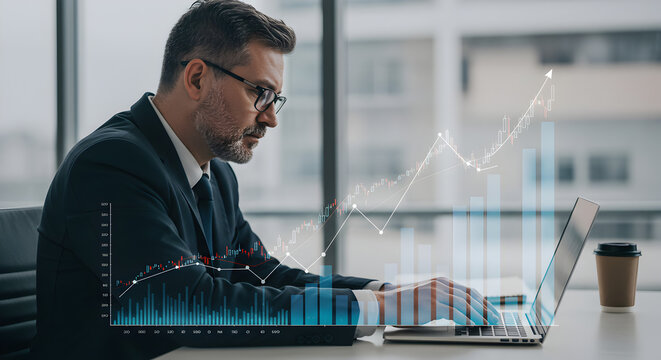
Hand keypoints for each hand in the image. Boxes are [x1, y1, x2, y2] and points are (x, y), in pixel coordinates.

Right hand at [373, 277, 500, 325]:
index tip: (492, 310)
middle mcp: (441, 284)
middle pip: (470, 296)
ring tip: (487, 323)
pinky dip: (466, 318)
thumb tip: (462, 310)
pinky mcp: (432, 304)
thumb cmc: (406, 304)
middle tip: (495, 318)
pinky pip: (455, 312)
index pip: (469, 291)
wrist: (387, 304)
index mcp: (442, 281)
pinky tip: (473, 324)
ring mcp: (437, 293)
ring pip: (465, 304)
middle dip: (486, 308)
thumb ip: (443, 298)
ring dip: (479, 315)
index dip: (483, 301)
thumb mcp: (428, 295)